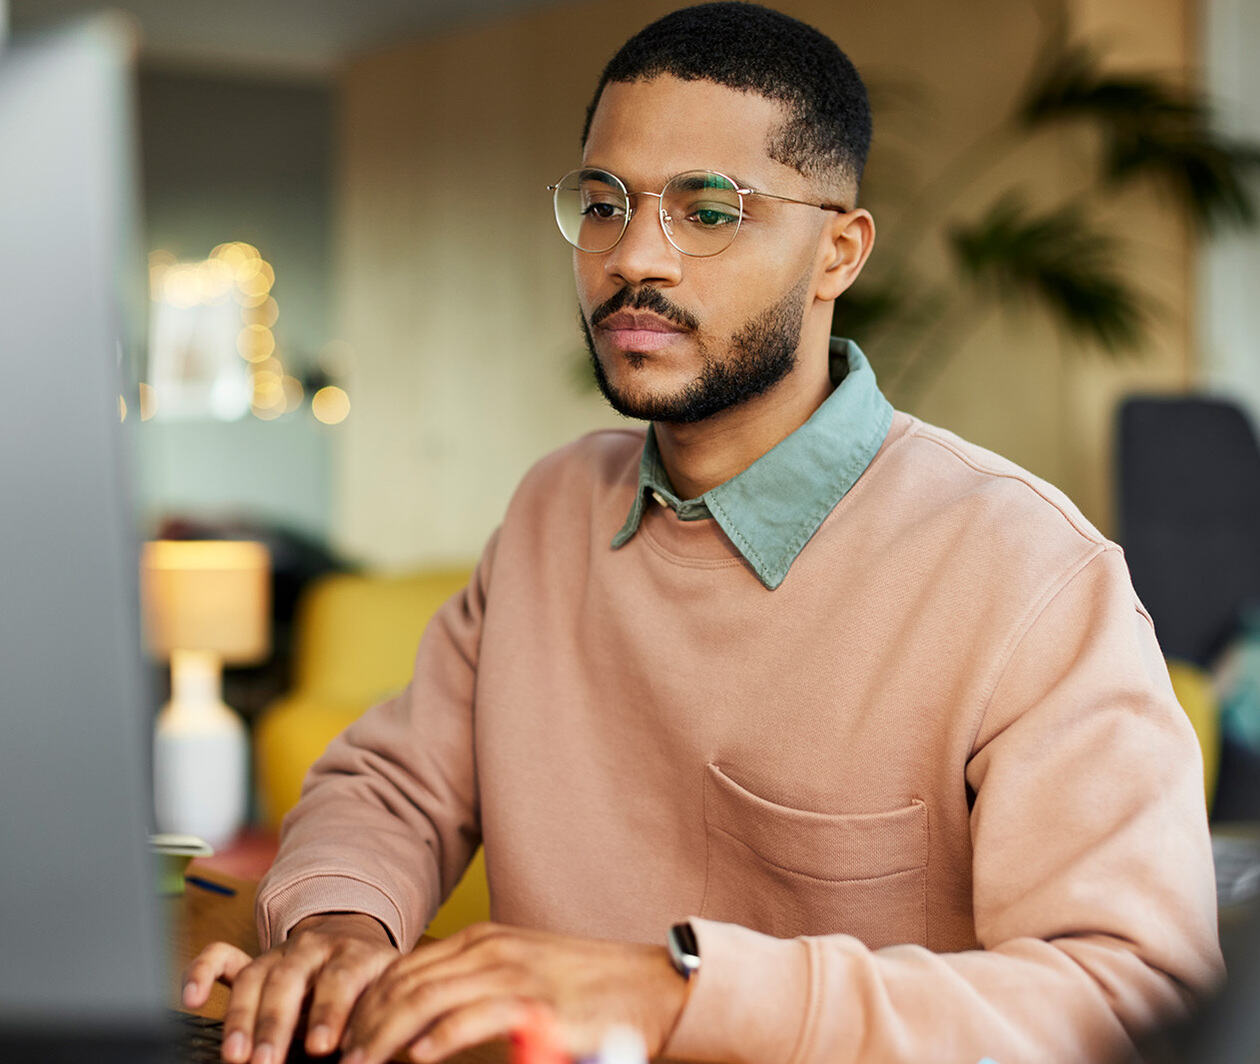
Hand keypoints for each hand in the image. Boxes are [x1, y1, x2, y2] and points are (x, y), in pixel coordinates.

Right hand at [182, 912, 398, 1062]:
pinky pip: (221, 959)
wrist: (357, 941)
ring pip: (253, 978)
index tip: (322, 1047)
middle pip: (288, 981)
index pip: (340, 979)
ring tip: (235, 1056)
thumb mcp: (387, 993)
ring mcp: (279, 954)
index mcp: (354, 955)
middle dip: (275, 1024)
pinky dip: (201, 972)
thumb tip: (375, 1051)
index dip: (330, 1012)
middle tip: (266, 1063)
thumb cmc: (372, 981)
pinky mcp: (254, 962)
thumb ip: (380, 1017)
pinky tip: (190, 998)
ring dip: (240, 1018)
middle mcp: (313, 950)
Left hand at [341, 923, 689, 1063]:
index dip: (366, 1002)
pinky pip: (471, 1016)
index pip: (404, 967)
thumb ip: (476, 988)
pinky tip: (416, 1057)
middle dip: (365, 1020)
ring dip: (386, 1033)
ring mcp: (512, 972)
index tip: (343, 1036)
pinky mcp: (535, 1001)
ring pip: (426, 997)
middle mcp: (491, 949)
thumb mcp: (523, 975)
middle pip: (405, 981)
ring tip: (360, 1060)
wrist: (652, 985)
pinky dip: (436, 1037)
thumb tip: (426, 1023)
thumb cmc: (587, 989)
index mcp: (483, 941)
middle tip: (338, 1055)